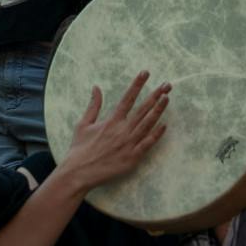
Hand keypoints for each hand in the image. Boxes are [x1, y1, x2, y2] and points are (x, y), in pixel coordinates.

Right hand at [57, 71, 169, 194]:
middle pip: (142, 109)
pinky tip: (164, 126)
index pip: (128, 98)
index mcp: (111, 121)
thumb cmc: (80, 149)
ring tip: (167, 98)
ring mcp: (129, 144)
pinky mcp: (132, 158)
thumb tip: (96, 87)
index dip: (137, 84)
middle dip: (155, 95)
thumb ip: (93, 105)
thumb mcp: (83, 124)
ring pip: (147, 124)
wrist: (79, 173)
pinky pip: (147, 144)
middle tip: (167, 85)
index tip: (146, 73)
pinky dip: (156, 135)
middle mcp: (122, 130)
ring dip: (158, 111)